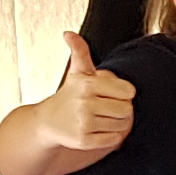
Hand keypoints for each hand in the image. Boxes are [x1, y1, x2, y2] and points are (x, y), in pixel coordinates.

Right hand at [41, 31, 136, 148]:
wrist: (46, 122)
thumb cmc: (69, 95)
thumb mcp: (76, 72)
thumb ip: (79, 51)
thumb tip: (68, 33)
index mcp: (87, 83)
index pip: (128, 91)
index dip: (124, 94)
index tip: (112, 94)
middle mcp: (85, 103)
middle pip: (127, 110)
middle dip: (122, 110)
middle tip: (108, 108)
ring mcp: (84, 123)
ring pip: (122, 126)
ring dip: (118, 124)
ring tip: (103, 119)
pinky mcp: (84, 141)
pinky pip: (114, 140)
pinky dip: (112, 137)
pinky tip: (100, 131)